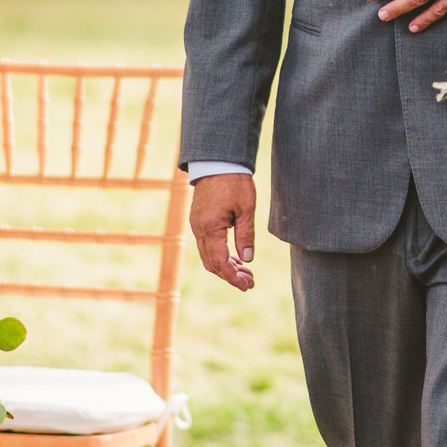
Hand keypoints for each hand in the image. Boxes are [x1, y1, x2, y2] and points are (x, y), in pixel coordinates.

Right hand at [191, 174, 258, 291]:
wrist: (217, 161)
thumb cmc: (234, 181)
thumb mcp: (246, 208)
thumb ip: (246, 235)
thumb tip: (248, 260)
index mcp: (210, 227)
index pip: (219, 262)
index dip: (233, 277)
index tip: (247, 286)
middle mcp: (199, 229)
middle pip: (211, 263)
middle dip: (230, 275)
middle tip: (250, 282)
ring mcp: (197, 225)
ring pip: (208, 255)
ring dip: (225, 266)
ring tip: (246, 272)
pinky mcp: (199, 220)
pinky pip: (207, 244)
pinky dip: (220, 254)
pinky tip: (235, 257)